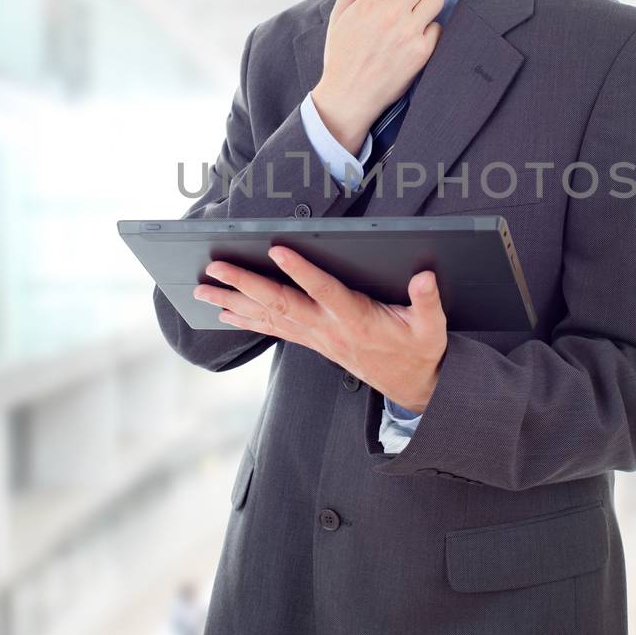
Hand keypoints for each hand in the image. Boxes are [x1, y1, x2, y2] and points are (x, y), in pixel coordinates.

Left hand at [192, 247, 446, 412]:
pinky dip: (246, 320)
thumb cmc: (420, 350)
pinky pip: (273, 329)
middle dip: (245, 285)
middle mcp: (329, 329)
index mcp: (357, 319)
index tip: (278, 249)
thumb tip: (424, 277)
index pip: (324, 291)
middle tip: (215, 269)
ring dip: (233, 303)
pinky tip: (224, 314)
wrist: (411, 385)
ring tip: (203, 290)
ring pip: (269, 317)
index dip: (301, 271)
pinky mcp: (313, 342)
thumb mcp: (432, 326)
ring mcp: (317, 337)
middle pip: (280, 303)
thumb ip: (428, 300)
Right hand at [311, 0, 446, 154]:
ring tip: (410, 20)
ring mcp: (408, 34)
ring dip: (426, 4)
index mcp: (369, 3)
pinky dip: (429, 32)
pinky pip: (438, 28)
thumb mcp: (340, 17)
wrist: (348, 97)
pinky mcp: (421, 53)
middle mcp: (390, 15)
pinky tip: (411, 43)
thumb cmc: (341, 54)